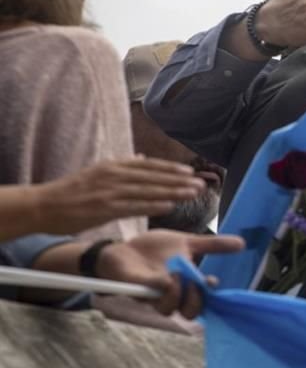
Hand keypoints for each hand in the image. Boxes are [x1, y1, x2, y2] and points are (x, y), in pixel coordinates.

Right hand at [27, 157, 205, 235]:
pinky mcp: (103, 208)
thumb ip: (122, 167)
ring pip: (148, 191)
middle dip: (179, 180)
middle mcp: (113, 175)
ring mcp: (109, 192)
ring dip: (173, 192)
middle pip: (153, 177)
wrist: (42, 205)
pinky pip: (134, 206)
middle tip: (201, 183)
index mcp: (112, 166)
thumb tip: (142, 158)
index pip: (149, 166)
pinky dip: (153, 205)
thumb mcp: (97, 172)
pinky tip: (169, 206)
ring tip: (192, 194)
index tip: (189, 172)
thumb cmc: (71, 192)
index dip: (171, 169)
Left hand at [96, 230, 244, 318]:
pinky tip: (163, 276)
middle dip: (195, 301)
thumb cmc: (154, 250)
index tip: (212, 281)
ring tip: (176, 275)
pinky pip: (149, 296)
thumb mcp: (186, 243)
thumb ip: (212, 245)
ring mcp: (153, 296)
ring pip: (168, 310)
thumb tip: (242, 243)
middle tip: (195, 283)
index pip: (203, 302)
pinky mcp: (136, 291)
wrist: (122, 248)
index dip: (210, 299)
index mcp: (186, 286)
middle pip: (188, 313)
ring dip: (176, 294)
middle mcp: (171, 295)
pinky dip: (159, 288)